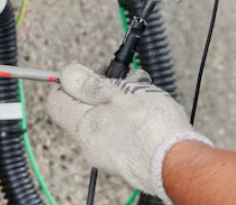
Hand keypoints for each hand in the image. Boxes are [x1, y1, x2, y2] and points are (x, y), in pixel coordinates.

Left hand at [47, 64, 209, 202]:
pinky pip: (123, 130)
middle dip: (104, 86)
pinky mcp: (128, 157)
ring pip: (108, 115)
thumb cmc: (150, 129)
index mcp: (82, 127)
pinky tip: (150, 104)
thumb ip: (89, 84)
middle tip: (123, 76)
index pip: (56, 101)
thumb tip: (66, 74)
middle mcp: (91, 143)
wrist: (179, 163)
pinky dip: (133, 114)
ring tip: (143, 88)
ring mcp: (109, 153)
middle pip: (86, 106)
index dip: (70, 82)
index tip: (90, 71)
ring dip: (123, 97)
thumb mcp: (118, 94)